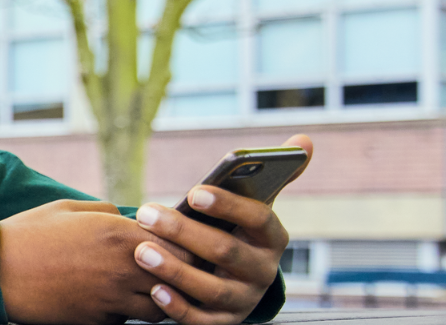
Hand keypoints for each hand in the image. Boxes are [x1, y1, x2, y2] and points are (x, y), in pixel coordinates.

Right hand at [0, 199, 190, 324]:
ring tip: (139, 288)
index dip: (180, 245)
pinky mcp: (96, 319)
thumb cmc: (28, 234)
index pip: (178, 244)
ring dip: (155, 298)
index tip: (172, 244)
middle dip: (175, 274)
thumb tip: (126, 218)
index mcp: (118, 233)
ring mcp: (111, 297)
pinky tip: (109, 301)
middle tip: (163, 270)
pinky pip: (126, 320)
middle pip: (176, 278)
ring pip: (158, 307)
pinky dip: (124, 313)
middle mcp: (122, 267)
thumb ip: (105, 211)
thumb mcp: (67, 209)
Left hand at [132, 134, 306, 324]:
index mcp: (272, 238)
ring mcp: (242, 299)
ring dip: (175, 269)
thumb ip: (274, 176)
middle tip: (146, 213)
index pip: (259, 219)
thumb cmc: (233, 231)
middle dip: (184, 232)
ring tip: (141, 250)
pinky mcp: (221, 321)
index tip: (194, 192)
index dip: (229, 206)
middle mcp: (262, 271)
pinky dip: (177, 307)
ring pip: (210, 288)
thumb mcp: (252, 207)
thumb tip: (305, 139)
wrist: (232, 279)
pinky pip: (200, 320)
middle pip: (226, 252)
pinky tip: (154, 290)